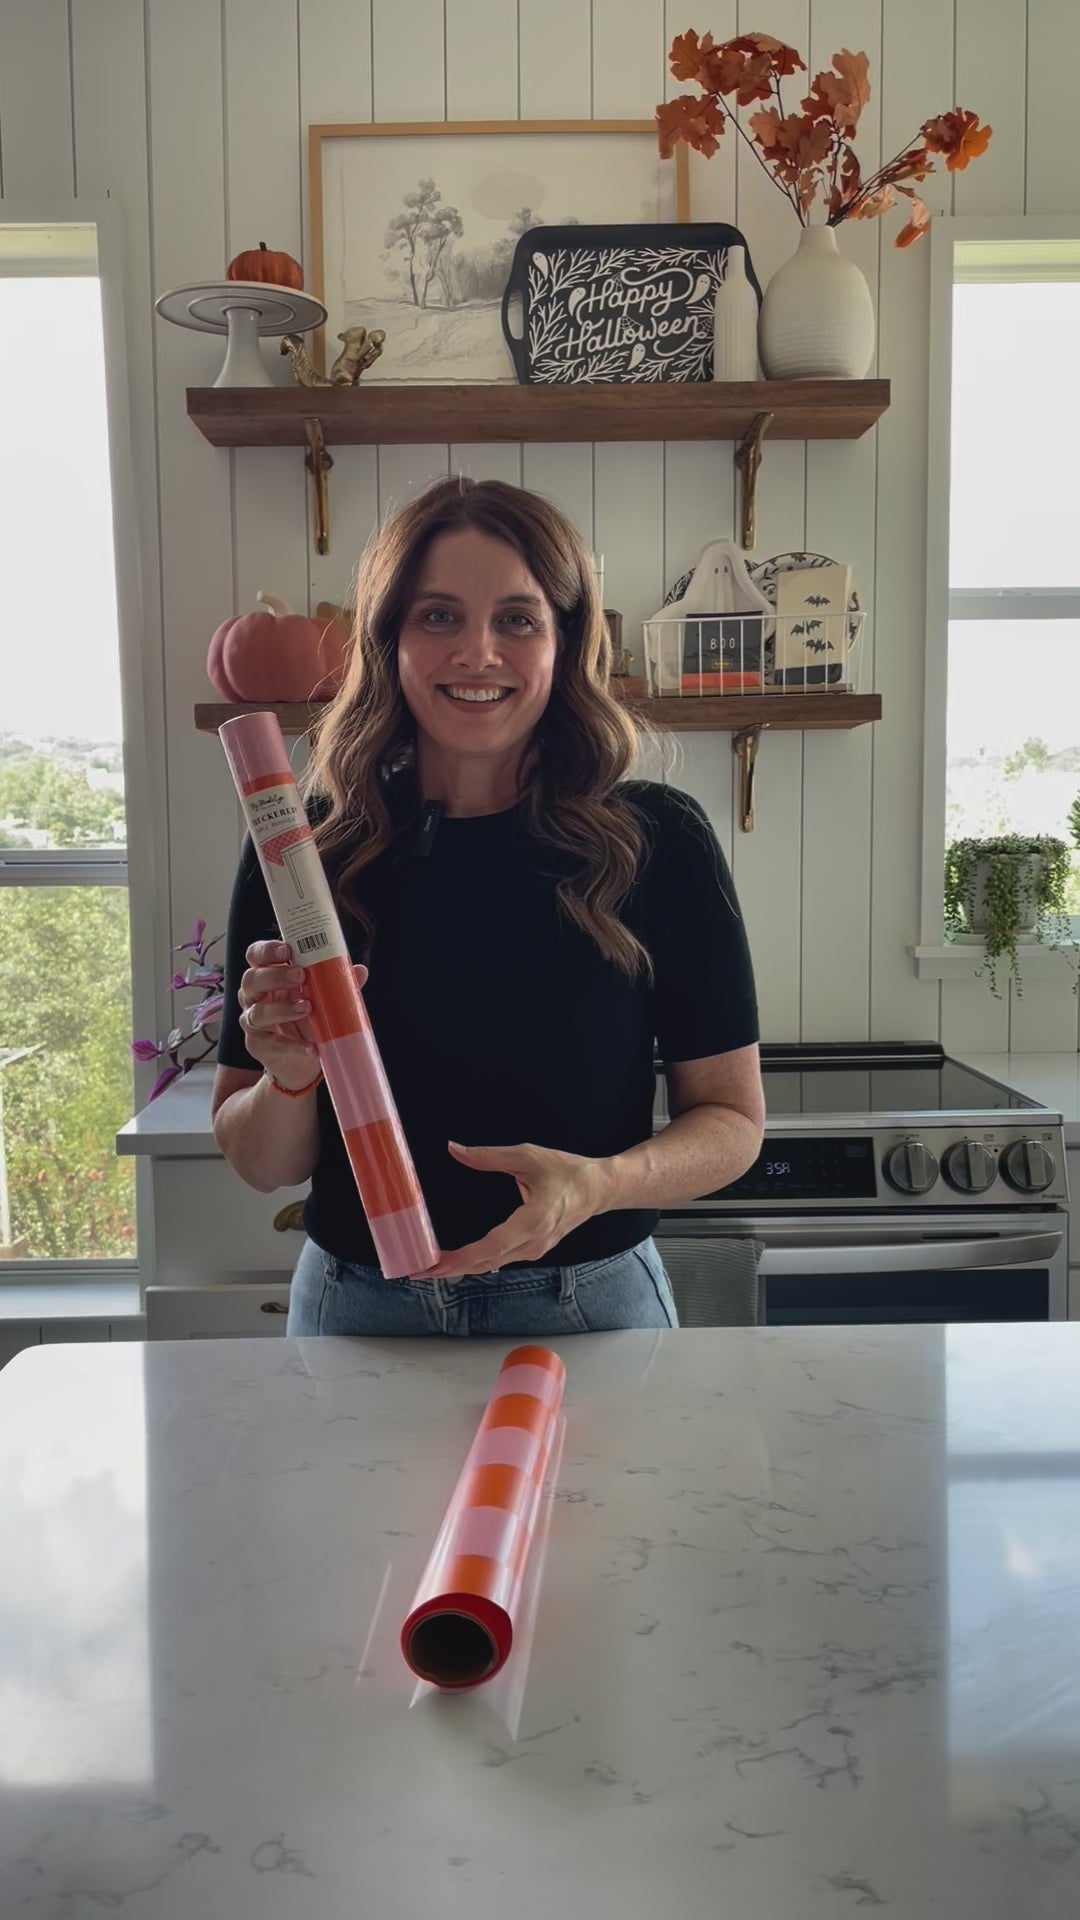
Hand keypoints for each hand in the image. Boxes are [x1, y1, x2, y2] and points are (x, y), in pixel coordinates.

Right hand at [238, 939, 367, 1090]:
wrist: (305, 1060)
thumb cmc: (310, 1019)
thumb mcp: (325, 999)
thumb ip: (338, 983)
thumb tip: (360, 971)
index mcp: (269, 975)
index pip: (257, 955)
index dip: (267, 950)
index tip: (287, 950)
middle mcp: (255, 996)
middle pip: (251, 979)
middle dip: (274, 975)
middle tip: (299, 976)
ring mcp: (253, 1021)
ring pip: (257, 1012)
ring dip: (282, 1009)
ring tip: (307, 1008)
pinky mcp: (258, 1045)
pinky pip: (270, 1045)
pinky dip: (292, 1047)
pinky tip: (311, 1048)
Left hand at [416, 1141, 609, 1279]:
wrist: (600, 1189)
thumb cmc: (567, 1170)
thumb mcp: (528, 1156)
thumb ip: (489, 1156)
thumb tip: (454, 1150)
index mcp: (532, 1221)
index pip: (490, 1247)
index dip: (460, 1259)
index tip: (435, 1264)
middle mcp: (533, 1242)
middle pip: (485, 1263)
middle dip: (451, 1269)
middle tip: (419, 1271)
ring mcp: (535, 1249)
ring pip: (492, 1265)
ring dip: (462, 1268)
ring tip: (432, 1269)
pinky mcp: (534, 1249)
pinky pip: (501, 1261)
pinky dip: (477, 1263)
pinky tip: (459, 1263)